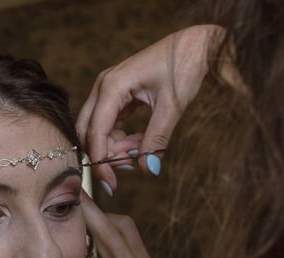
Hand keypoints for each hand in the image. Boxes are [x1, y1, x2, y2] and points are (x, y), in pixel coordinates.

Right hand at [76, 25, 222, 190]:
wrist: (195, 46)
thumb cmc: (183, 67)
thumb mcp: (172, 107)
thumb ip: (157, 139)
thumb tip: (148, 169)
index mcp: (112, 86)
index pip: (96, 132)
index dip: (101, 161)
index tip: (111, 185)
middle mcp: (104, 87)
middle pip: (89, 132)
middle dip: (105, 155)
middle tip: (130, 168)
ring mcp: (108, 90)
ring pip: (98, 130)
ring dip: (115, 147)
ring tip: (142, 149)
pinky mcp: (117, 95)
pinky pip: (110, 124)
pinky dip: (121, 138)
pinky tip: (140, 141)